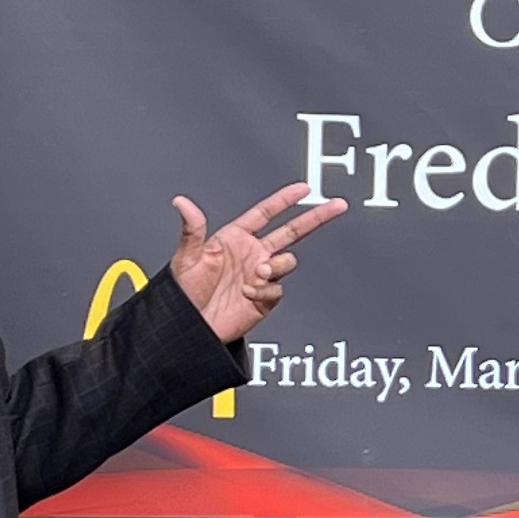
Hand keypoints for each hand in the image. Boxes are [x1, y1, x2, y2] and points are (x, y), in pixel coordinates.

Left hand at [170, 184, 343, 343]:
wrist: (191, 328)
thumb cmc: (183, 294)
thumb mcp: (187, 258)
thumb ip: (192, 229)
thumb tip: (183, 203)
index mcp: (234, 239)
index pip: (266, 213)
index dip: (285, 200)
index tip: (303, 189)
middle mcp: (251, 255)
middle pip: (292, 231)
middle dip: (315, 217)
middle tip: (336, 206)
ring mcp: (260, 276)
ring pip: (287, 261)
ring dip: (277, 265)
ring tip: (258, 273)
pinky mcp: (265, 298)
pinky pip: (278, 289)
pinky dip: (266, 290)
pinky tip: (249, 293)